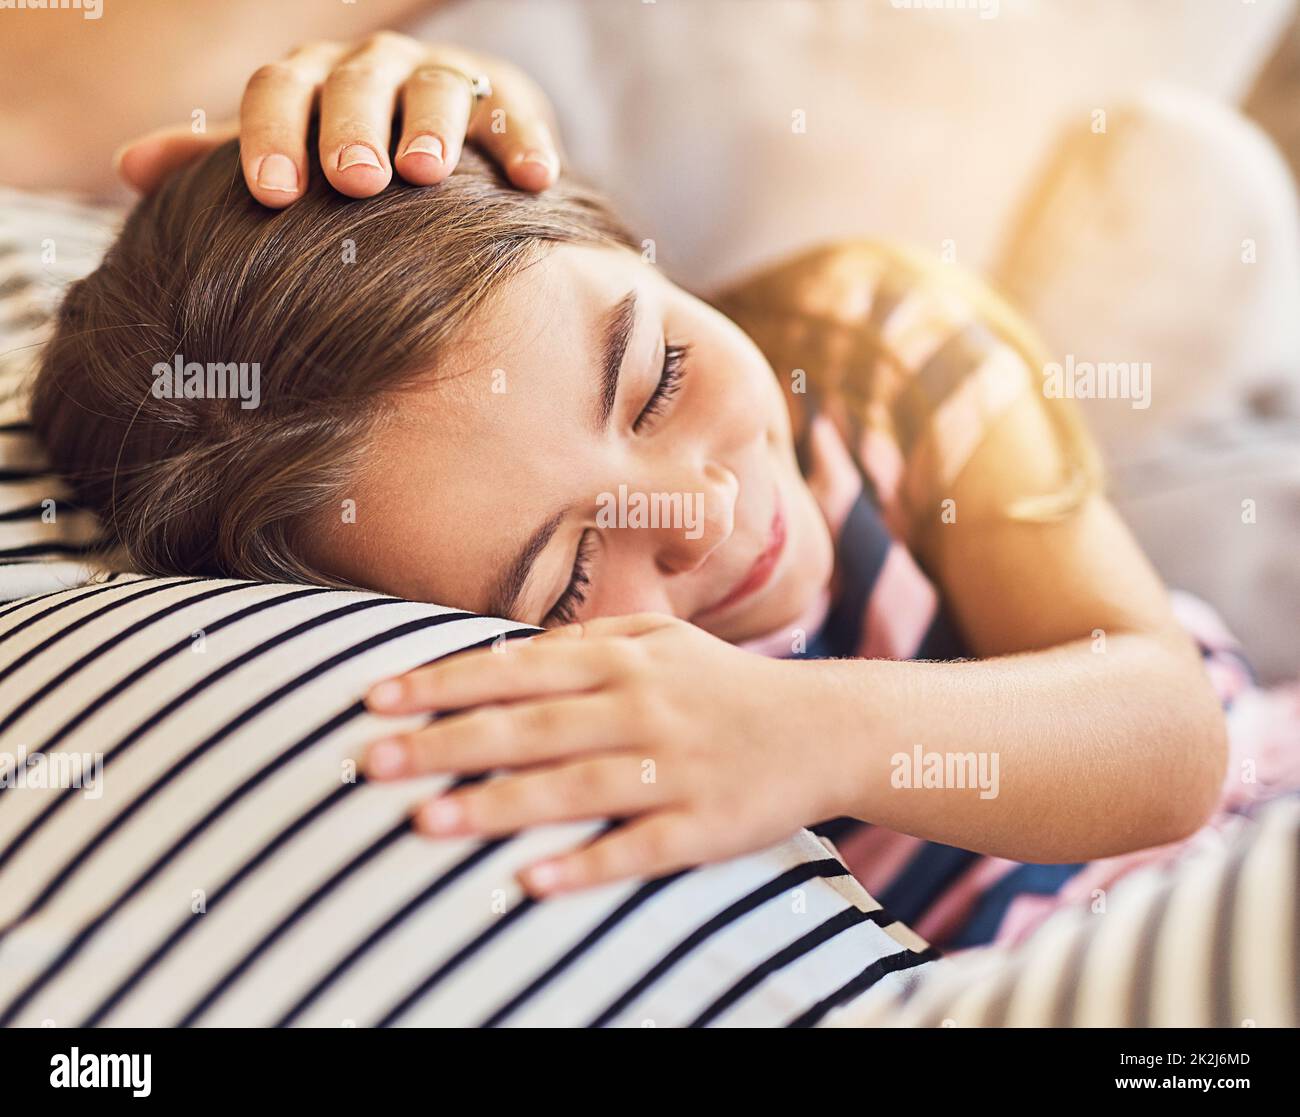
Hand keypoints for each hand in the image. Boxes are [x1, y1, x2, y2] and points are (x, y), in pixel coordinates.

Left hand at [115, 32, 561, 206]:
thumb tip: (131, 167)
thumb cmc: (346, 155)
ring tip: (427, 174)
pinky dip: (525, 143)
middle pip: (356, 84)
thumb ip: (218, 159)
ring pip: (435, 86)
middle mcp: (372, 70)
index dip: (273, 137)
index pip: (280, 92)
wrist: (439, 138)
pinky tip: (534, 182)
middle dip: (352, 128)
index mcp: (311, 79)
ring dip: (432, 126)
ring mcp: (442, 78)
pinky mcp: (507, 98)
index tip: (275, 196)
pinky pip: (516, 114)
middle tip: (353, 180)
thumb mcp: (286, 151)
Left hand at [362, 615, 842, 897]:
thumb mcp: (663, 638)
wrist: (826, 727)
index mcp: (624, 659)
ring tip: (423, 823)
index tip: (377, 698)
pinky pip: (636, 848)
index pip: (516, 668)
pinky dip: (583, 865)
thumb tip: (503, 646)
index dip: (444, 682)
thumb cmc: (723, 683)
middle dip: (445, 743)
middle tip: (371, 762)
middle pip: (529, 727)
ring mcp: (672, 768)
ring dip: (495, 805)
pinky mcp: (703, 825)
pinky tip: (529, 882)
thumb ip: (588, 636)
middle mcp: (641, 707)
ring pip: (572, 787)